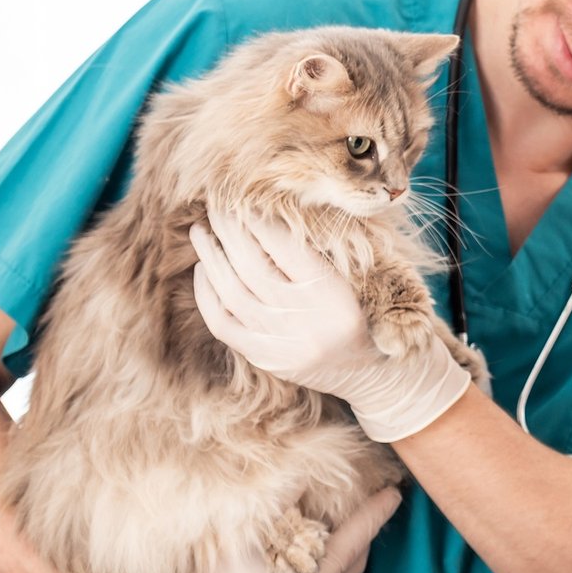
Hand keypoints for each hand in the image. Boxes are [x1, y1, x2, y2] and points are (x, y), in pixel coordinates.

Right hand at [112, 488, 401, 572]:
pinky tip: (314, 541)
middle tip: (377, 497)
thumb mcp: (235, 539)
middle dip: (365, 529)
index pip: (352, 545)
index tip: (394, 491)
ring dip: (344, 546)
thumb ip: (273, 503)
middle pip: (352, 564)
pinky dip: (324, 561)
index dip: (374, 514)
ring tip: (348, 515)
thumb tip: (301, 469)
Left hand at [190, 207, 470, 441]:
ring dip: (211, 258)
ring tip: (200, 232)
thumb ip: (317, 254)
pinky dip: (208, 295)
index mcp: (333, 294)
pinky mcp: (266, 359)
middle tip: (215, 205)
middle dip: (229, 231)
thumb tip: (270, 213)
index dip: (259, 220)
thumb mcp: (354, 280)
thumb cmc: (365, 314)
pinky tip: (204, 271)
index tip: (242, 199)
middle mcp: (306, 321)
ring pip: (232, 292)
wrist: (371, 373)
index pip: (285, 248)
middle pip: (253, 267)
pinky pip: (223, 324)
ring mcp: (282, 344)